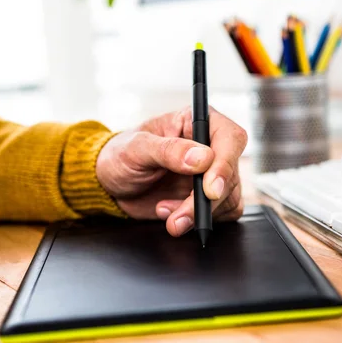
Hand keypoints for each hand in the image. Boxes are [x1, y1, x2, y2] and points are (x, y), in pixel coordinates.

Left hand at [96, 106, 246, 235]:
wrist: (111, 183)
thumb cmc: (121, 155)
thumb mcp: (136, 148)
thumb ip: (169, 150)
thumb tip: (202, 157)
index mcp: (197, 122)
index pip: (230, 138)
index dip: (225, 164)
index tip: (209, 189)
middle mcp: (211, 146)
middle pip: (230, 174)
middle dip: (205, 201)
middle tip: (180, 216)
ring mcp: (211, 173)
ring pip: (228, 198)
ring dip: (198, 214)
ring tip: (166, 213)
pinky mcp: (209, 197)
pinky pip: (222, 213)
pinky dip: (198, 220)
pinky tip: (171, 214)